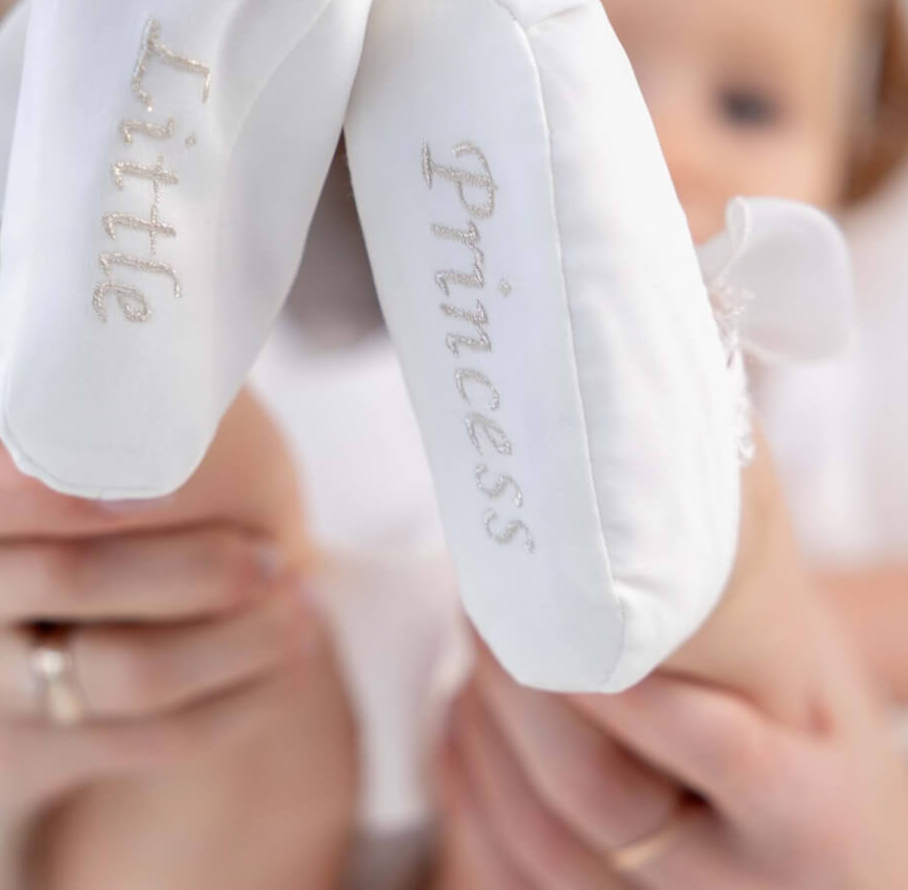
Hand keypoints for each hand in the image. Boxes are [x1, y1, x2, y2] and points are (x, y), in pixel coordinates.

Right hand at [0, 393, 321, 876]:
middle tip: (277, 554)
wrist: (1, 639)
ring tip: (299, 611)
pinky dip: (226, 703)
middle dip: (195, 567)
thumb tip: (183, 416)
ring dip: (231, 643)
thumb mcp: (81, 432)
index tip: (173, 486)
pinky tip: (277, 667)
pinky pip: (134, 742)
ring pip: (115, 675)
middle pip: (64, 581)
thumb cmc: (74, 501)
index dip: (58, 491)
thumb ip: (118, 411)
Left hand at [435, 633, 907, 889]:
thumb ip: (756, 607)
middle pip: (603, 799)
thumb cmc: (816, 748)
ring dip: (483, 736)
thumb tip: (695, 450)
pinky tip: (459, 723)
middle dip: (525, 692)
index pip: (723, 753)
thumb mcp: (815, 680)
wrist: (838, 868)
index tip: (565, 597)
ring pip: (541, 845)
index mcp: (814, 819)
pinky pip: (508, 879)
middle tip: (486, 603)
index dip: (632, 683)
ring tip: (468, 650)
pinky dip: (469, 798)